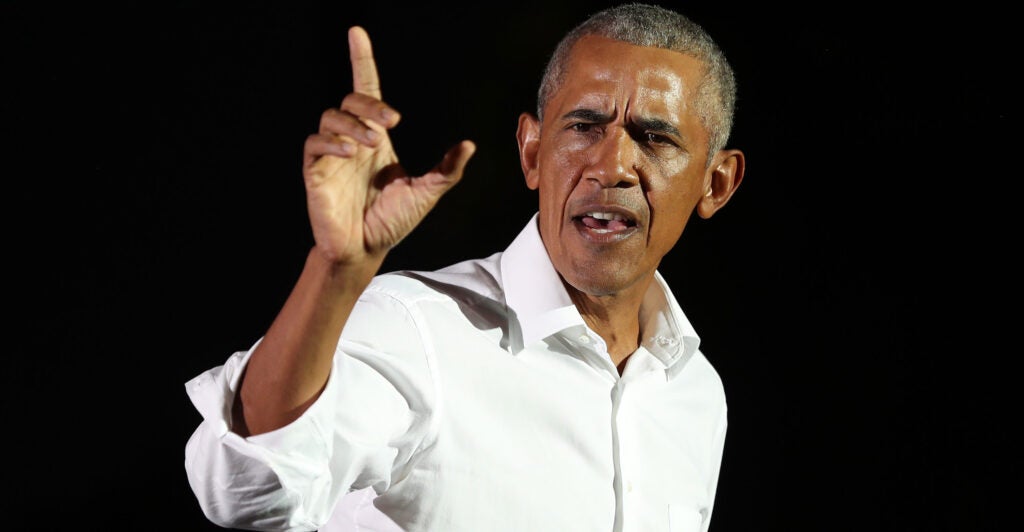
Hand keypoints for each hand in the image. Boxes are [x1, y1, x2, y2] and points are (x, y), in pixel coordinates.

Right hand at [302, 26, 474, 264]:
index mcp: (376, 139)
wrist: (365, 250)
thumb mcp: (427, 193)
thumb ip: (447, 170)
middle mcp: (352, 140)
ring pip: (331, 117)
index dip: (361, 60)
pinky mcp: (315, 172)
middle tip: (392, 123)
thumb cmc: (391, 221)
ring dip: (354, 124)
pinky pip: (314, 144)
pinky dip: (331, 143)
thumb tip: (468, 145)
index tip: (357, 33)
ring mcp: (332, 155)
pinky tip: (351, 153)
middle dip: (370, 105)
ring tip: (372, 145)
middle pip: (351, 100)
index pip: (367, 90)